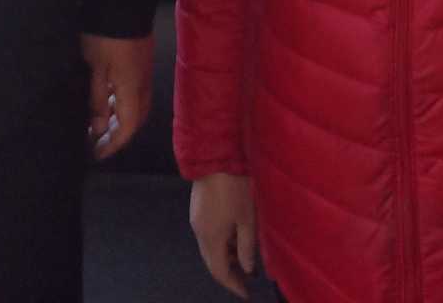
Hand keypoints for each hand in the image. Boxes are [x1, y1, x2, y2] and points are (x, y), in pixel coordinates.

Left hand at [80, 31, 153, 160]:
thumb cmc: (105, 37)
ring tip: (99, 122)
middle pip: (134, 120)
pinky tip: (107, 99)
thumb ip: (98, 101)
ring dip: (120, 118)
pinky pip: (135, 92)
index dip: (112, 145)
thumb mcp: (95, 70)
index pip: (126, 129)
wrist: (122, 0)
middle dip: (118, 135)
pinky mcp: (141, 60)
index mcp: (133, 90)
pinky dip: (122, 102)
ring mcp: (144, 72)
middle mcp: (143, 85)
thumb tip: (99, 129)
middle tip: (97, 141)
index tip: (95, 154)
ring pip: (135, 106)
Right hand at [191, 173, 257, 297]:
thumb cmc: (234, 187)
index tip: (246, 293)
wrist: (214, 154)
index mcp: (210, 238)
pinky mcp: (197, 208)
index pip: (219, 272)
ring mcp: (196, 219)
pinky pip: (207, 234)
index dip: (233, 284)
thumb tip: (247, 269)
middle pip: (211, 261)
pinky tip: (234, 236)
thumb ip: (247, 246)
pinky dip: (220, 242)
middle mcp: (199, 232)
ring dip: (225, 256)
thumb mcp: (246, 218)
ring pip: (209, 248)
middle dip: (228, 272)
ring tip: (244, 256)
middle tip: (246, 278)